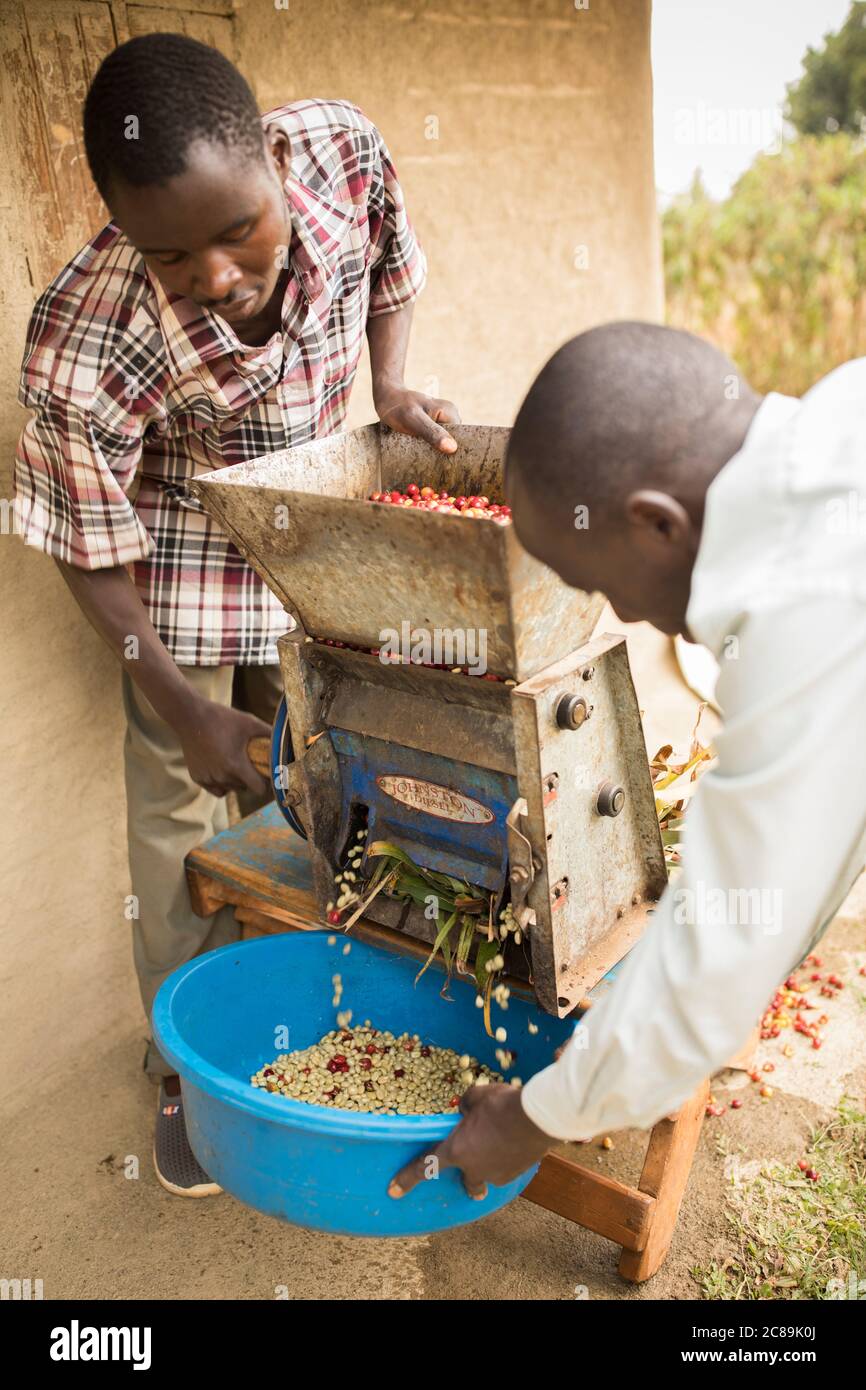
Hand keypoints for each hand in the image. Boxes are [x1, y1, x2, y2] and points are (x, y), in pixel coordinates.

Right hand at [177, 698, 270, 798]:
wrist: (191, 716)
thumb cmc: (222, 718)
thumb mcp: (249, 723)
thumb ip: (269, 734)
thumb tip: (286, 740)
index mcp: (235, 765)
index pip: (259, 789)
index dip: (266, 784)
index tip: (268, 776)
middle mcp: (221, 776)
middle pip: (245, 788)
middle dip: (250, 779)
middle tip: (251, 763)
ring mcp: (208, 778)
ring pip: (230, 789)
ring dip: (236, 781)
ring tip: (236, 763)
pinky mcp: (197, 778)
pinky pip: (216, 789)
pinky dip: (221, 783)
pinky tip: (223, 769)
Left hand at [374, 382, 459, 453]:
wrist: (386, 398)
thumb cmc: (398, 407)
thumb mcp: (413, 420)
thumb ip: (432, 432)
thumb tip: (452, 448)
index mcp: (451, 413)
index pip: (460, 440)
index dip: (451, 453)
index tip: (437, 459)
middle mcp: (449, 418)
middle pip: (451, 444)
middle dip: (440, 453)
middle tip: (423, 454)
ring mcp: (441, 423)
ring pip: (442, 445)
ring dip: (432, 452)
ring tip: (418, 450)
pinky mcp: (433, 428)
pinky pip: (434, 443)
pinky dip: (427, 449)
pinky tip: (417, 449)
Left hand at [388, 1083, 551, 1201]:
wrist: (537, 1118)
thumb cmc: (501, 1105)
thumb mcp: (477, 1097)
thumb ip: (466, 1106)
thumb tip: (465, 1109)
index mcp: (457, 1150)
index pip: (426, 1166)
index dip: (407, 1179)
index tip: (393, 1191)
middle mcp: (475, 1168)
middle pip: (467, 1183)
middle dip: (467, 1185)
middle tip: (470, 1186)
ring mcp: (498, 1173)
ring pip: (490, 1175)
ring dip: (491, 1166)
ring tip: (500, 1151)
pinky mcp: (517, 1172)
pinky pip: (508, 1169)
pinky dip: (508, 1160)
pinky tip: (516, 1146)